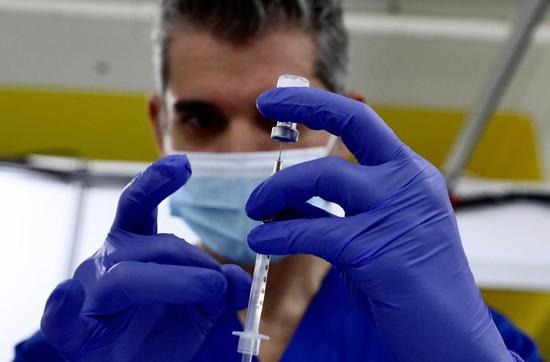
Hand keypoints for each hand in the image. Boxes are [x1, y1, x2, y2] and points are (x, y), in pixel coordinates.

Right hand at [40, 155, 250, 361]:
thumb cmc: (163, 329)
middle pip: (155, 246)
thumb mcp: (204, 305)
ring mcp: (90, 293)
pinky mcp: (74, 331)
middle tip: (221, 286)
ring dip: (174, 282)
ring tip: (210, 292)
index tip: (184, 164)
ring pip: (127, 277)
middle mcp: (110, 260)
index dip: (157, 181)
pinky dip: (61, 306)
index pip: (139, 204)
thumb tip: (239, 280)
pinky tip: (68, 294)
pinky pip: (59, 317)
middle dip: (196, 262)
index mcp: (134, 246)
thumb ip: (224, 289)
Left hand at [246, 88, 514, 360]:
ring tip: (254, 211)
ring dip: (277, 191)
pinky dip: (280, 235)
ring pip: (323, 177)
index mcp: (409, 174)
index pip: (362, 121)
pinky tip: (262, 242)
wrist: (449, 334)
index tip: (278, 98)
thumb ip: (332, 207)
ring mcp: (397, 212)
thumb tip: (282, 194)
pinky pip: (313, 230)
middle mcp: (408, 182)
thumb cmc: (407, 283)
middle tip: (261, 109)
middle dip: (304, 106)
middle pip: (351, 124)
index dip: (318, 102)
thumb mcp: (372, 231)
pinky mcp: (377, 250)